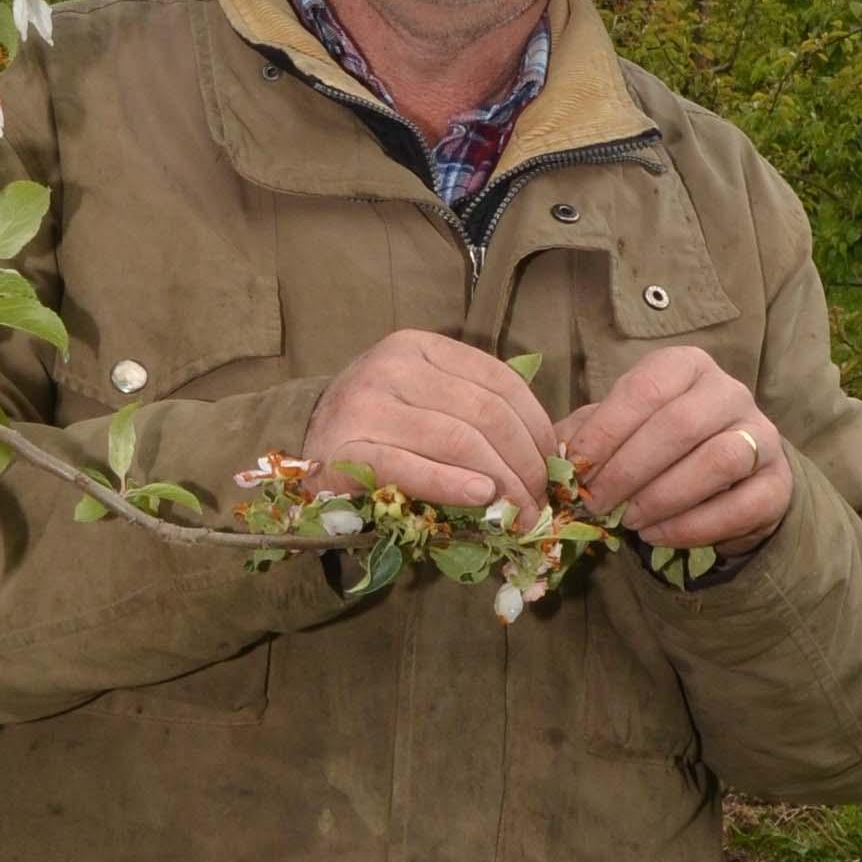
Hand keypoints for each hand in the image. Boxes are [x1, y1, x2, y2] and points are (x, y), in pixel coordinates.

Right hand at [302, 328, 559, 518]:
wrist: (308, 454)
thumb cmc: (379, 431)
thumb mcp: (425, 401)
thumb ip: (474, 411)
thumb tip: (546, 453)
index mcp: (417, 347)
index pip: (499, 381)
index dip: (537, 427)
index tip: (552, 466)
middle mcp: (390, 367)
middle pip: (486, 414)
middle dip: (525, 464)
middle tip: (541, 502)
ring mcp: (365, 406)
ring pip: (460, 440)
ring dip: (503, 483)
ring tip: (521, 515)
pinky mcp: (348, 450)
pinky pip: (415, 468)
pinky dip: (454, 486)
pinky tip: (482, 499)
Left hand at [557, 346, 792, 553]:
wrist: (720, 481)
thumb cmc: (654, 446)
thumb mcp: (616, 431)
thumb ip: (585, 437)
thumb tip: (554, 459)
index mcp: (686, 366)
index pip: (646, 388)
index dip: (607, 429)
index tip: (577, 465)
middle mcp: (730, 392)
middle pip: (681, 424)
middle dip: (630, 469)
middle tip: (597, 502)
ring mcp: (763, 436)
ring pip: (718, 461)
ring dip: (664, 496)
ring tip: (629, 520)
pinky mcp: (777, 484)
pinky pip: (741, 506)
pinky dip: (693, 526)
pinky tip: (657, 536)